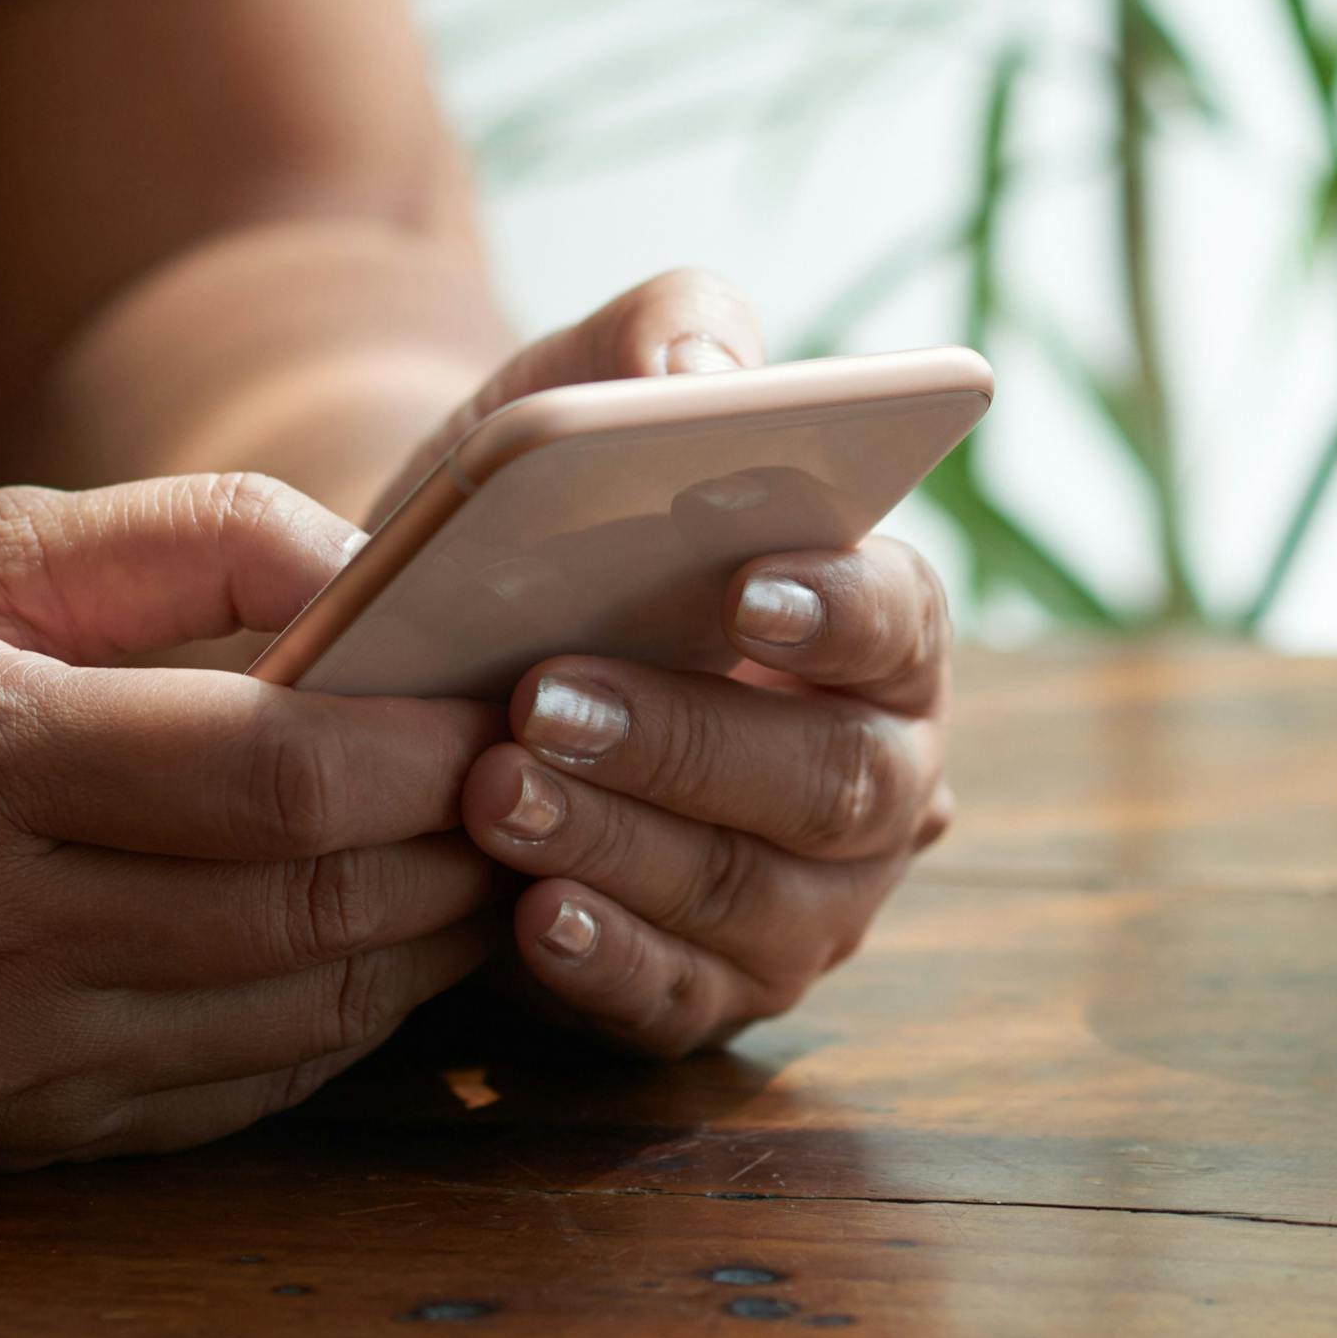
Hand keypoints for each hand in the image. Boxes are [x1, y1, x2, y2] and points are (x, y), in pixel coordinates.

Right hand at [0, 475, 501, 1166]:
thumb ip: (173, 536)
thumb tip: (371, 568)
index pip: (271, 775)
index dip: (427, 746)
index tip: (509, 694)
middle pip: (308, 906)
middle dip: (460, 847)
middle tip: (551, 779)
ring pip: (294, 1018)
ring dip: (426, 944)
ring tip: (500, 857)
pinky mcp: (1, 1138)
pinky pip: (231, 1094)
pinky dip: (335, 1023)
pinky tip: (381, 945)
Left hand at [401, 272, 957, 1053]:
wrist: (432, 641)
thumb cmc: (548, 516)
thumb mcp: (584, 395)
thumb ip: (667, 339)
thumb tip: (698, 378)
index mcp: (880, 631)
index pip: (903, 622)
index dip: (840, 609)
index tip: (745, 587)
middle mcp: (875, 780)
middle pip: (828, 780)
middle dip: (689, 739)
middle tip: (548, 696)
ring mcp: (806, 903)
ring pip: (748, 894)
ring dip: (621, 844)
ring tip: (493, 789)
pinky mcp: (708, 992)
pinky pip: (677, 998)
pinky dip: (606, 959)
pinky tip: (527, 914)